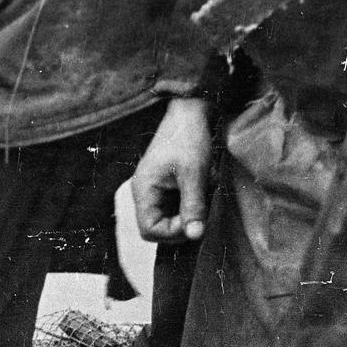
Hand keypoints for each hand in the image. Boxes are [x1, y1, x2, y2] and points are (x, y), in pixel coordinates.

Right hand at [132, 96, 212, 242]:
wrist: (190, 110)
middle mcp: (145, 192)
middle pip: (159, 226)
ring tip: (203, 192)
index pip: (150, 230)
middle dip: (183, 222)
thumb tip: (195, 237)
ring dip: (190, 211)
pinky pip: (177, 205)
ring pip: (170, 217)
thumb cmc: (189, 137)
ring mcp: (155, 189)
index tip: (195, 221)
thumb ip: (193, 206)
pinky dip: (192, 201)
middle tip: (203, 207)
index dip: (172, 233)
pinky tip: (202, 186)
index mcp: (143, 190)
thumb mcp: (194, 173)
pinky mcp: (166, 185)